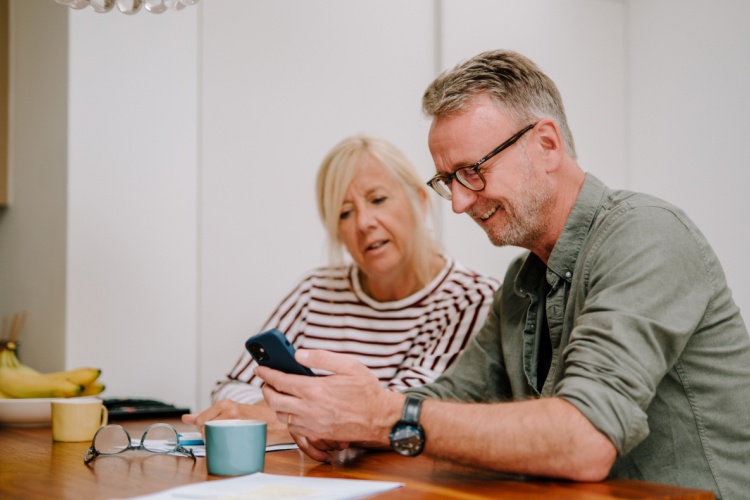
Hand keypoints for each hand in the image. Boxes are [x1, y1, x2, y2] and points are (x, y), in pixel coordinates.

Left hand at [181, 399, 293, 444]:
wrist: (273, 421)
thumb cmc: (250, 416)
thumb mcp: (228, 410)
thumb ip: (207, 413)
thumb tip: (186, 418)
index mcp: (226, 403)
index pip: (202, 420)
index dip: (202, 428)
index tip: (207, 430)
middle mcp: (230, 411)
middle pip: (206, 428)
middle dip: (208, 434)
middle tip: (220, 435)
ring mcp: (236, 422)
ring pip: (214, 435)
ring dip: (216, 440)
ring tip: (226, 438)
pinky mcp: (242, 432)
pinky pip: (225, 442)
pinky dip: (224, 445)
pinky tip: (231, 443)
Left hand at [256, 349, 403, 460]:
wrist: (380, 418)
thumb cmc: (367, 391)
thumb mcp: (348, 365)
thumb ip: (321, 357)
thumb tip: (298, 354)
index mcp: (315, 389)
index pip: (280, 381)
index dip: (267, 373)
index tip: (260, 368)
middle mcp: (309, 409)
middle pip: (274, 400)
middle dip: (266, 389)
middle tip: (267, 381)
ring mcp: (312, 424)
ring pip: (281, 416)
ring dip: (276, 404)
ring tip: (279, 393)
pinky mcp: (317, 435)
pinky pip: (293, 428)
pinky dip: (288, 417)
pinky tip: (294, 409)